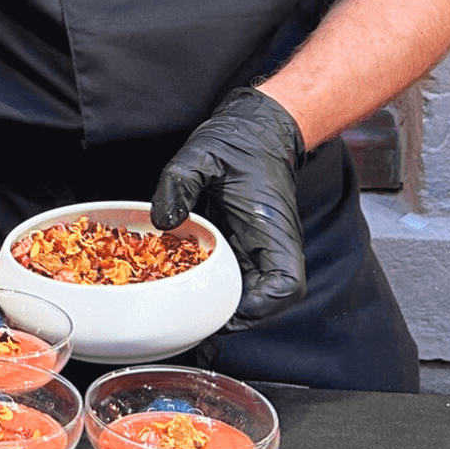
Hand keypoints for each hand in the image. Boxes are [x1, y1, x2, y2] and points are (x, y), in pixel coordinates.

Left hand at [151, 88, 306, 326]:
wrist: (257, 128)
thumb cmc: (239, 140)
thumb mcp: (202, 154)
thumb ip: (180, 183)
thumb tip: (163, 221)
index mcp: (272, 228)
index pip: (286, 285)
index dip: (261, 306)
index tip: (228, 309)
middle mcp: (271, 245)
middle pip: (266, 300)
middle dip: (232, 315)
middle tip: (191, 319)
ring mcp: (258, 247)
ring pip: (249, 291)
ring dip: (221, 303)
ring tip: (183, 310)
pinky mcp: (244, 244)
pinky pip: (233, 275)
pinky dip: (211, 285)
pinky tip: (181, 284)